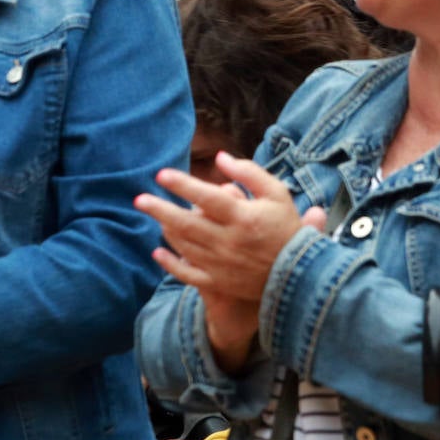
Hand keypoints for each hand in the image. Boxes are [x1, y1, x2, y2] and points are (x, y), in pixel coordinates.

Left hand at [136, 153, 325, 372]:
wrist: (300, 274)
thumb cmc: (287, 228)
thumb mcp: (276, 193)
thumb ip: (248, 173)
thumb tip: (220, 158)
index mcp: (243, 217)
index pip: (206, 198)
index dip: (182, 185)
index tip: (161, 174)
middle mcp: (229, 241)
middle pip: (187, 223)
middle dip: (160, 209)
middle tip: (139, 199)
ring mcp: (222, 264)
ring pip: (184, 246)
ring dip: (166, 230)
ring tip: (154, 215)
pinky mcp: (219, 282)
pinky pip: (188, 274)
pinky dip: (171, 264)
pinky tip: (157, 252)